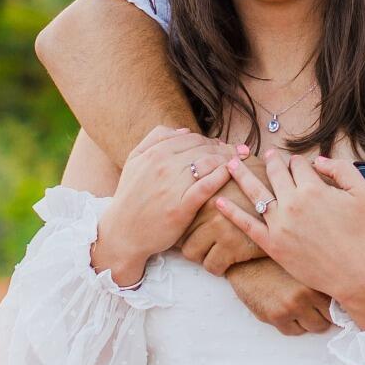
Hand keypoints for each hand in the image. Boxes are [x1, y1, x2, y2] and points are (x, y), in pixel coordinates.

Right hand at [91, 127, 237, 284]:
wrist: (123, 233)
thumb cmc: (130, 198)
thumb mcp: (134, 161)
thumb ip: (155, 140)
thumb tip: (184, 131)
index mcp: (155, 153)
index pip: (192, 138)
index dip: (211, 140)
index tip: (223, 146)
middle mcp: (164, 165)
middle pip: (203, 148)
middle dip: (224, 148)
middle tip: (239, 152)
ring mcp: (173, 185)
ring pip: (208, 163)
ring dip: (228, 159)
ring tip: (241, 161)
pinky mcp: (181, 206)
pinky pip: (207, 185)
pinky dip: (222, 176)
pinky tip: (231, 174)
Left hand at [178, 156, 272, 274]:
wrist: (295, 208)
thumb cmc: (272, 184)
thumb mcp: (252, 168)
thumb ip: (235, 163)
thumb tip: (229, 153)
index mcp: (210, 189)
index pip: (181, 208)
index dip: (182, 217)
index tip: (186, 223)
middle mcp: (211, 209)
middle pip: (183, 232)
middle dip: (188, 239)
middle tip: (197, 241)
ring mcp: (221, 230)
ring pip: (193, 252)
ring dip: (201, 254)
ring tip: (211, 251)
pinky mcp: (234, 249)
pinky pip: (213, 265)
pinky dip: (216, 265)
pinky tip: (223, 261)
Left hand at [215, 152, 364, 326]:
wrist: (356, 272)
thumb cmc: (362, 233)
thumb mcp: (362, 192)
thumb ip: (341, 169)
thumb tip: (317, 161)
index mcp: (313, 188)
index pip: (299, 165)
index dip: (298, 162)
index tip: (297, 163)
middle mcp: (292, 203)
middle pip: (275, 174)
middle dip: (271, 161)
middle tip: (266, 156)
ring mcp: (279, 225)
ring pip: (256, 194)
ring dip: (242, 176)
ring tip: (231, 165)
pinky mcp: (272, 245)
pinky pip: (247, 226)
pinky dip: (232, 213)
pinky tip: (220, 202)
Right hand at [226, 257, 332, 335]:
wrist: (246, 258)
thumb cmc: (276, 257)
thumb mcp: (303, 261)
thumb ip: (320, 276)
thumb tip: (340, 291)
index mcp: (315, 279)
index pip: (339, 303)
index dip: (337, 304)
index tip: (337, 304)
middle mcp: (304, 296)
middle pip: (328, 319)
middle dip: (325, 314)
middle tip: (319, 306)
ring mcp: (289, 308)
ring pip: (313, 327)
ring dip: (310, 320)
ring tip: (303, 307)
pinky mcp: (274, 317)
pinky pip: (293, 331)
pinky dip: (293, 324)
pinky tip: (289, 310)